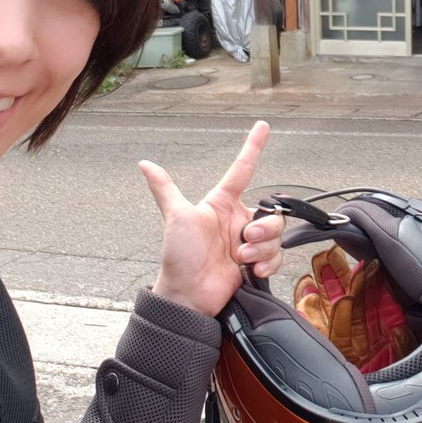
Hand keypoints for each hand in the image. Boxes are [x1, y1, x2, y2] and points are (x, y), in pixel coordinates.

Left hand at [138, 121, 284, 316]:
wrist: (189, 296)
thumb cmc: (179, 257)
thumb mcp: (175, 217)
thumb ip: (165, 189)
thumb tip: (144, 163)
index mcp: (222, 204)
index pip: (243, 169)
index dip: (253, 147)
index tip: (263, 126)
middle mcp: (237, 221)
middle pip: (271, 212)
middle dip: (264, 228)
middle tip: (244, 239)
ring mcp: (248, 242)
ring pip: (275, 234)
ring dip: (262, 248)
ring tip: (241, 258)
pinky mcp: (256, 263)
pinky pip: (277, 256)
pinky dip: (268, 263)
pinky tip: (252, 270)